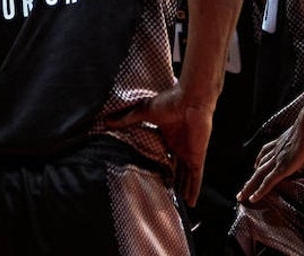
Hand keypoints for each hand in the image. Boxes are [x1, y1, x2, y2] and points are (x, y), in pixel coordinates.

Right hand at [105, 88, 213, 206]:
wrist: (191, 99)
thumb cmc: (170, 101)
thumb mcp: (144, 111)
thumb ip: (127, 118)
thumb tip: (106, 120)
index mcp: (168, 135)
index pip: (163, 154)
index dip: (159, 165)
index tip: (152, 176)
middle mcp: (179, 145)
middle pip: (175, 168)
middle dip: (172, 180)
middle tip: (164, 195)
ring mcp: (189, 152)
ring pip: (186, 176)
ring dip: (183, 189)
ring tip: (179, 204)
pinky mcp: (197, 157)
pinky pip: (196, 177)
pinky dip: (194, 190)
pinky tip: (191, 203)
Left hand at [236, 118, 303, 203]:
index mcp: (283, 142)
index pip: (267, 151)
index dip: (260, 158)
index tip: (254, 164)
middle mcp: (276, 151)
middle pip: (259, 166)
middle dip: (250, 178)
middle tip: (242, 188)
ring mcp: (278, 159)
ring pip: (258, 176)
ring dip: (249, 187)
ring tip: (241, 197)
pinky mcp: (281, 167)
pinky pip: (267, 182)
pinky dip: (259, 191)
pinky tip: (253, 199)